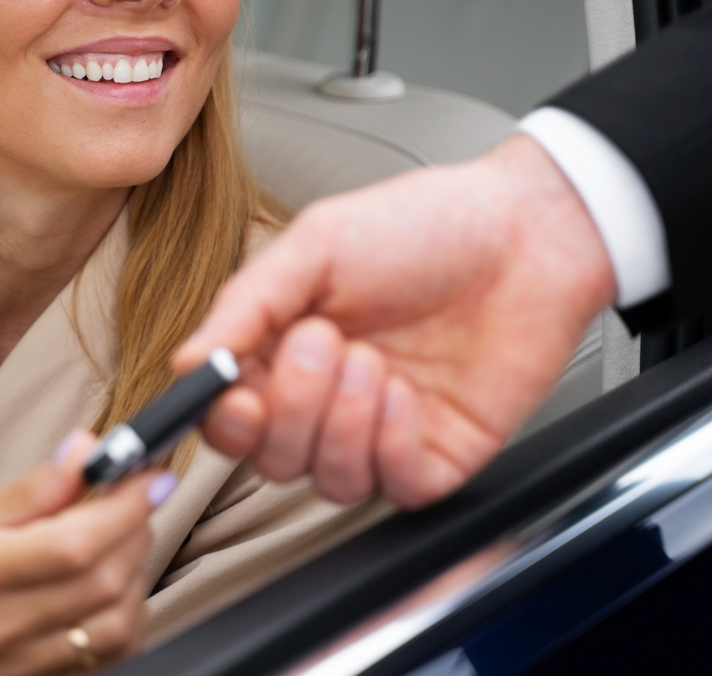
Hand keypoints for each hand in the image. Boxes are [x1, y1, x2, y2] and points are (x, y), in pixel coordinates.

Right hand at [0, 432, 172, 675]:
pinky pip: (111, 652)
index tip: (149, 476)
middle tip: (134, 498)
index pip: (73, 543)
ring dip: (138, 571)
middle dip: (136, 529)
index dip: (124, 507)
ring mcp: (20, 667)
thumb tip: (88, 450)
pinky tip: (113, 581)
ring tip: (119, 538)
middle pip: (103, 581)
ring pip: (118, 621)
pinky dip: (127, 610)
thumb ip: (34, 489)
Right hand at [174, 134, 616, 507]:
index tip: (233, 392)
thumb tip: (185, 362)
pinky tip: (406, 392)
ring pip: (326, 480)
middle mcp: (326, 398)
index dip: (222, 416)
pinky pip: (393, 487)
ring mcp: (380, 430)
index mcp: (283, 347)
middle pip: (270, 456)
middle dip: (290, 408)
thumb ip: (246, 305)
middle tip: (322, 343)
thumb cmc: (424, 225)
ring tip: (372, 361)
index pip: (227, 413)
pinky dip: (391, 444)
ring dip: (341, 423)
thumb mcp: (316, 246)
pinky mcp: (437, 455)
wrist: (526, 233)